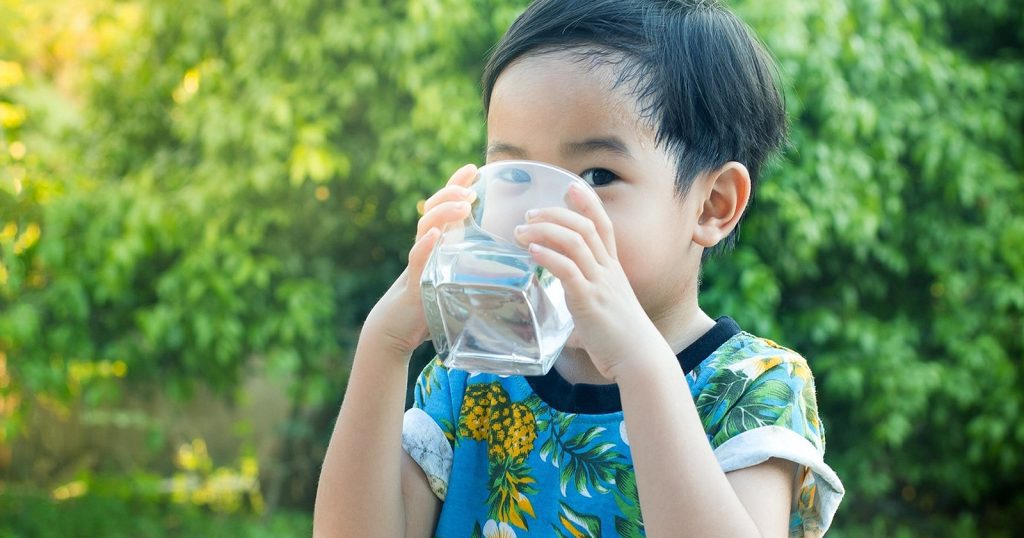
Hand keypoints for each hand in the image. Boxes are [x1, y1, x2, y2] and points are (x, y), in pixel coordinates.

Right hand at [364, 164, 477, 357]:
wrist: (400, 327)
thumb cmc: (433, 302)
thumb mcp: (458, 278)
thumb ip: (479, 268)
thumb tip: (517, 265)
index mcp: (438, 241)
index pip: (446, 205)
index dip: (456, 184)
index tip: (473, 168)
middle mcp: (427, 245)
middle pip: (434, 208)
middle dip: (451, 194)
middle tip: (470, 191)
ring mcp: (419, 260)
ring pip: (426, 227)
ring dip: (444, 213)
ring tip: (462, 206)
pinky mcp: (415, 281)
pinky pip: (417, 259)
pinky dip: (426, 245)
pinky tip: (435, 236)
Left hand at [513, 183, 661, 381]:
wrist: (640, 358)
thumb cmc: (621, 342)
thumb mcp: (603, 318)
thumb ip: (585, 317)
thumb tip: (569, 336)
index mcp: (613, 270)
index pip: (603, 226)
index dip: (589, 203)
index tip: (571, 186)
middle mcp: (608, 271)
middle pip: (585, 227)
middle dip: (556, 213)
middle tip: (530, 213)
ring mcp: (600, 284)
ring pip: (575, 242)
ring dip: (544, 230)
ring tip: (521, 231)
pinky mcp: (589, 301)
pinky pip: (568, 270)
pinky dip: (548, 256)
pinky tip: (532, 251)